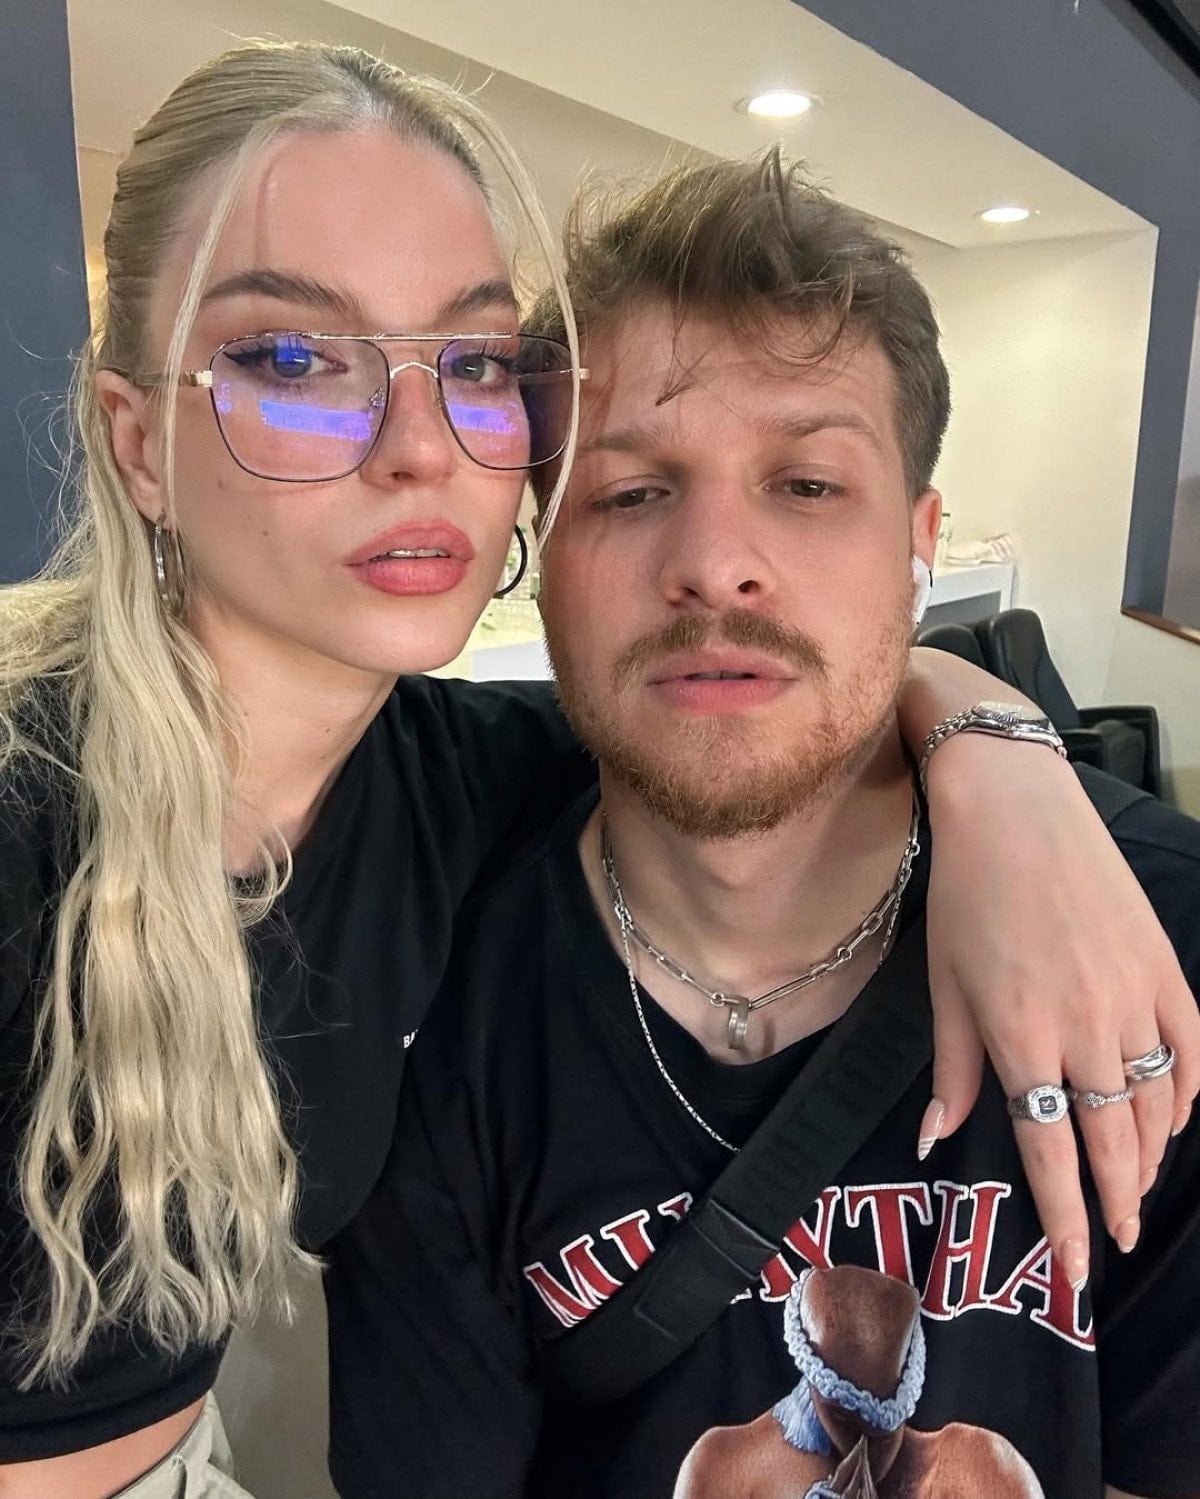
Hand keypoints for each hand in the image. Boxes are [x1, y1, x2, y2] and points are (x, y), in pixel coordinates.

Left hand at [921, 736, 1199, 1288]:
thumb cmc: (966, 897)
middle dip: (1116, 1202)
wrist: (1015, 811)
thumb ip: (952, 1070)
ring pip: (1157, 1105)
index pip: (1051, 1151)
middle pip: (1112, 1140)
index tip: (1078, 1269)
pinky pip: (1190, 1053)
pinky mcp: (1166, 970)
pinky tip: (1171, 1120)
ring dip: (1150, 1157)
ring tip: (1136, 1190)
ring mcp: (1135, 998)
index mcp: (1022, 1035)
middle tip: (1115, 1243)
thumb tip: (938, 1140)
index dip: (1067, 1217)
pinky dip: (1185, 1096)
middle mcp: (1086, 1027)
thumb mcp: (945, 985)